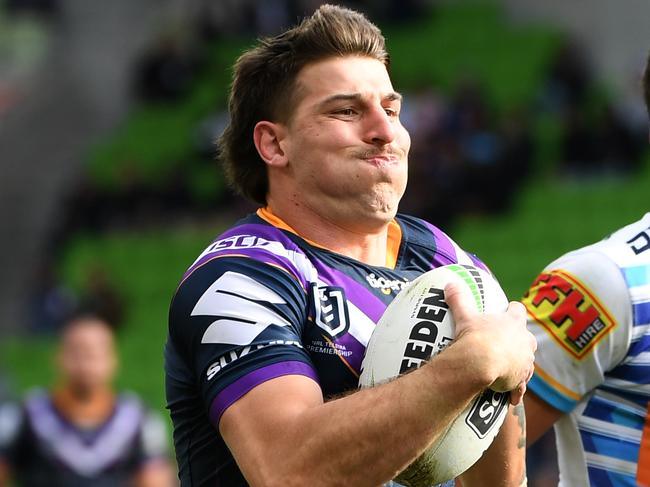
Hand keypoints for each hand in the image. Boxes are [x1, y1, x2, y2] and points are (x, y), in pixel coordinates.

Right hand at [445, 282, 536, 404]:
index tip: (509, 309)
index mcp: (513, 322)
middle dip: (519, 340)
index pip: (518, 310)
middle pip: (527, 338)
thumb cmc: (475, 337)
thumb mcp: (465, 316)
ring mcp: (525, 361)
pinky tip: (512, 396)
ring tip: (508, 369)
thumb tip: (450, 283)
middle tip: (507, 342)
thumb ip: (459, 299)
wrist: (479, 363)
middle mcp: (525, 341)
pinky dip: (517, 390)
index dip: (513, 310)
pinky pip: (521, 386)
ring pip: (527, 362)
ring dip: (520, 364)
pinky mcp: (521, 379)